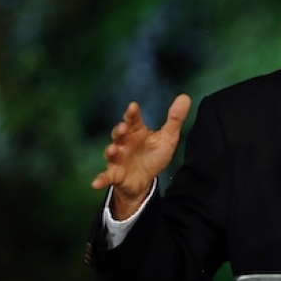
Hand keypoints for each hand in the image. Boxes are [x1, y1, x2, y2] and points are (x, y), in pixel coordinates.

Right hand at [91, 94, 191, 218]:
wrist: (145, 180)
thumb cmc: (153, 155)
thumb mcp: (167, 138)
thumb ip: (174, 119)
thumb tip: (185, 97)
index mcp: (136, 132)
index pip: (133, 120)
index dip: (132, 114)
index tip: (133, 106)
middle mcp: (124, 143)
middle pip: (119, 134)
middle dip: (119, 130)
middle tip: (123, 127)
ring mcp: (118, 159)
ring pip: (112, 153)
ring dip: (110, 151)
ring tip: (112, 149)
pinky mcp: (115, 175)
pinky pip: (106, 177)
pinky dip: (100, 179)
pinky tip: (95, 183)